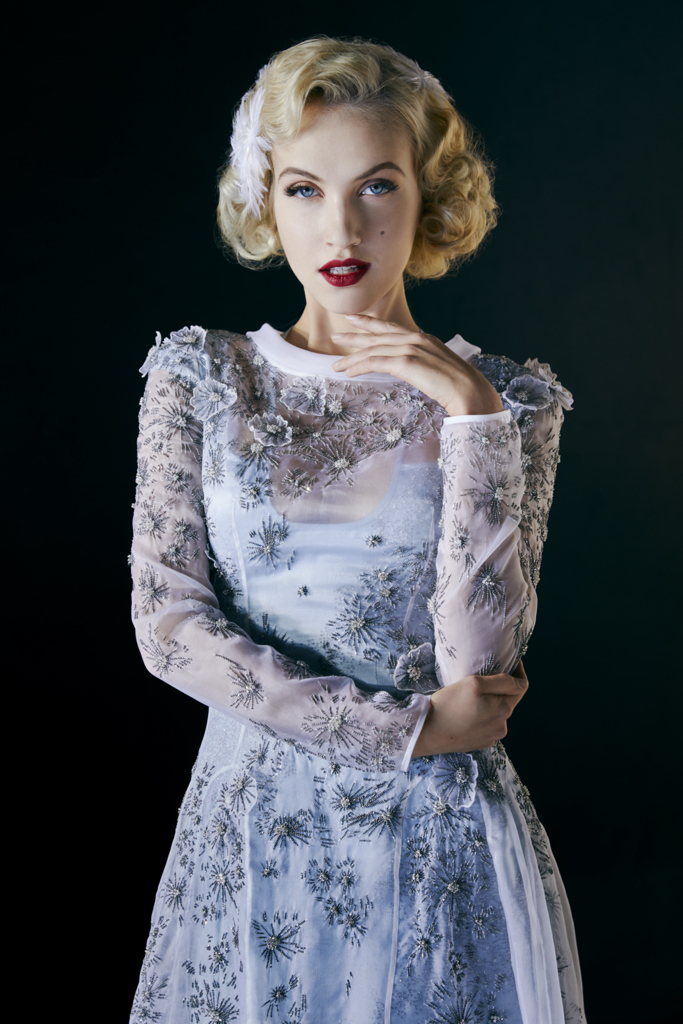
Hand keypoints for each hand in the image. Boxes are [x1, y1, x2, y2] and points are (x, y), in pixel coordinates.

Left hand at [331, 313, 503, 416]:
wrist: (470, 391)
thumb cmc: (458, 386)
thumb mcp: (437, 369)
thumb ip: (422, 365)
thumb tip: (412, 370)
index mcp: (424, 338)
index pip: (391, 328)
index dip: (371, 323)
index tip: (354, 319)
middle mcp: (416, 338)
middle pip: (378, 336)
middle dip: (355, 336)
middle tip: (336, 337)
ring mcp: (411, 348)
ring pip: (373, 350)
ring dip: (352, 358)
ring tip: (336, 365)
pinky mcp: (406, 362)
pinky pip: (375, 362)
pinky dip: (359, 366)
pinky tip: (349, 372)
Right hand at [411, 661, 528, 756]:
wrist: (427, 732)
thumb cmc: (448, 704)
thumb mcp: (474, 683)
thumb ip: (502, 681)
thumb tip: (520, 682)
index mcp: (504, 709)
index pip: (521, 686)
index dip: (517, 671)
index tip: (509, 662)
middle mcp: (502, 726)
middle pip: (508, 700)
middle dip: (500, 688)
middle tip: (482, 678)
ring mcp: (491, 737)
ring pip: (497, 713)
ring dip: (490, 703)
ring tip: (470, 698)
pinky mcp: (480, 743)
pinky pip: (486, 725)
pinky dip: (481, 716)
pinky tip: (466, 713)